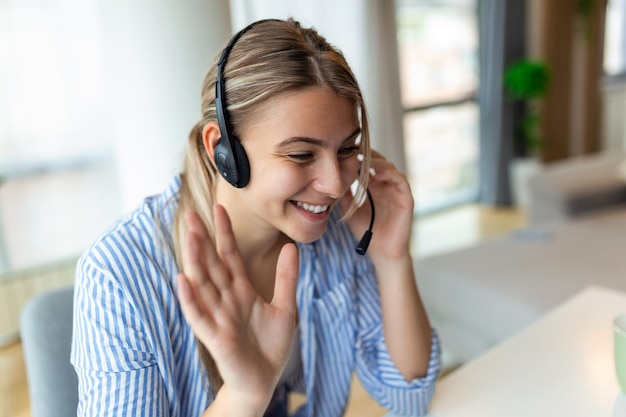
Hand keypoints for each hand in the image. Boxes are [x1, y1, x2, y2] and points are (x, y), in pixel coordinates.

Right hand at [176, 205, 298, 410]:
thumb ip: (286, 278)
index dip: (224, 233)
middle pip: (211, 265)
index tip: (219, 209)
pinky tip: (182, 279)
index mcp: (241, 291)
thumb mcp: (285, 307)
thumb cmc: (270, 346)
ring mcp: (218, 317)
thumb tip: (291, 247)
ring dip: (194, 261)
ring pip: (202, 284)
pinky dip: (190, 299)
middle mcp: (226, 300)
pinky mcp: (215, 337)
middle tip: (192, 214)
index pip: (229, 256)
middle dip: (202, 240)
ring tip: (189, 236)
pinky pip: (199, 316)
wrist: (265, 381)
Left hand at [342, 150, 413, 259]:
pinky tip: (377, 172)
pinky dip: (390, 173)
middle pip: (379, 161)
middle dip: (367, 154)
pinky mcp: (406, 198)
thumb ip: (345, 194)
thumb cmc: (366, 230)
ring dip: (378, 161)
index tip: (344, 150)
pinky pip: (401, 180)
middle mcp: (386, 185)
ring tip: (364, 159)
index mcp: (373, 186)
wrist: (381, 251)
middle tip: (354, 149)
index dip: (358, 157)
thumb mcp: (350, 209)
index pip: (367, 164)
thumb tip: (334, 178)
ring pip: (390, 167)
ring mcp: (396, 190)